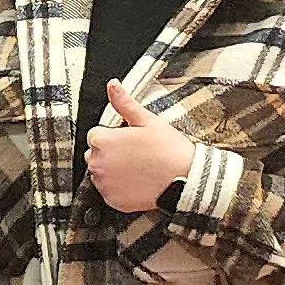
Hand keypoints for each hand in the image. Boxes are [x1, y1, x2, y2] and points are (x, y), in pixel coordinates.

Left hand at [85, 82, 196, 213]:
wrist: (187, 178)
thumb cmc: (170, 149)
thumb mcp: (148, 121)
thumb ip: (125, 103)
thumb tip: (113, 85)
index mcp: (102, 140)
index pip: (96, 135)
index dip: (115, 136)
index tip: (131, 140)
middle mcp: (97, 163)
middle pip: (96, 154)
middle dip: (111, 153)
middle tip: (137, 154)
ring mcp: (103, 183)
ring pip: (101, 173)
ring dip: (114, 170)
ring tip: (139, 168)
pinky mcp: (111, 199)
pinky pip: (109, 191)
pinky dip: (119, 188)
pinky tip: (138, 182)